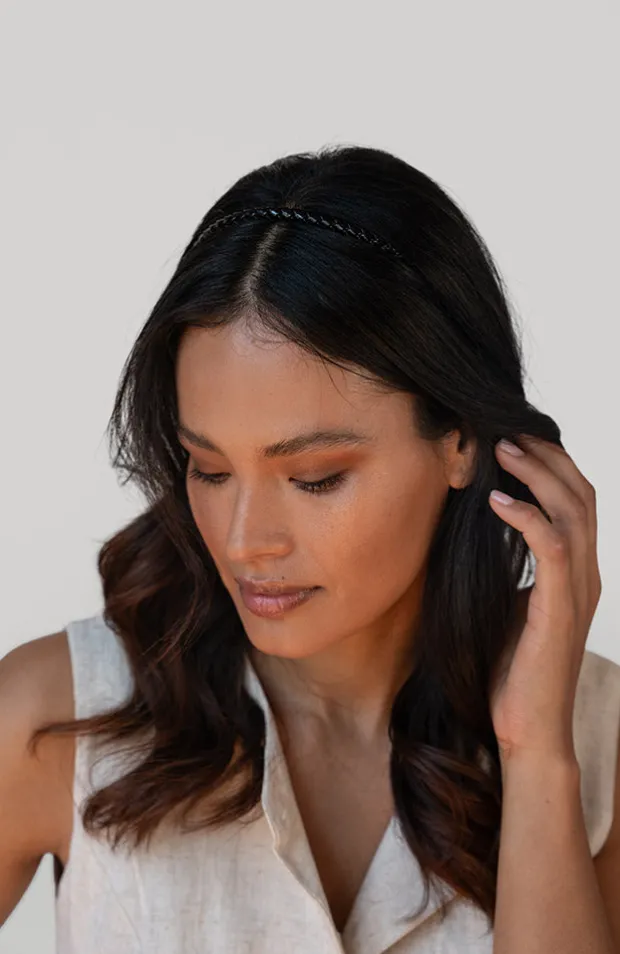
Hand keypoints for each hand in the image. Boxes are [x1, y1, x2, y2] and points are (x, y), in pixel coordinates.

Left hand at [487, 436, 600, 765]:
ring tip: (502, 449)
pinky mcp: (562, 608)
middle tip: (506, 432)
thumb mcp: (509, 605)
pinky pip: (553, 547)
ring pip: (573, 510)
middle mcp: (587, 574)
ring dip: (537, 474)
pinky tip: (498, 501)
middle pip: (581, 493)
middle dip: (546, 456)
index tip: (512, 440)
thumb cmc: (512, 670)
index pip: (575, 500)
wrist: (527, 729)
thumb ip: (508, 568)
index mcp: (576, 572)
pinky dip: (528, 517)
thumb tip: (478, 533)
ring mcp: (579, 591)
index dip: (550, 464)